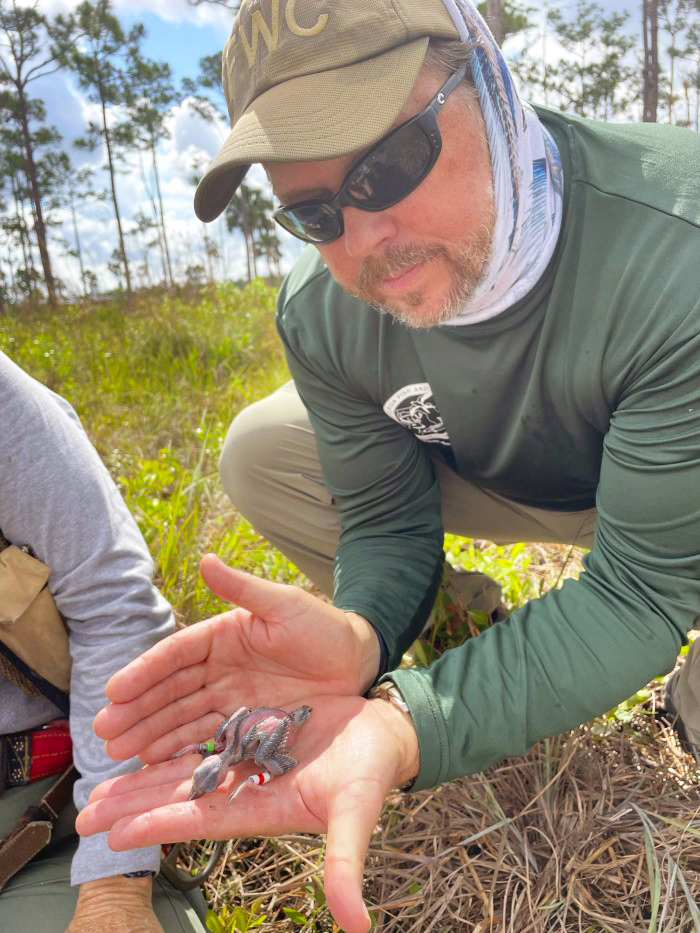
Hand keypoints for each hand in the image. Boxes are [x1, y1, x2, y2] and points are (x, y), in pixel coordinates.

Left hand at [78, 695, 418, 932]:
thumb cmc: (374, 770)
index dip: (161, 825)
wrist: (385, 731)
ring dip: (144, 776)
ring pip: (185, 768)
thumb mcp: (357, 813)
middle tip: (84, 815)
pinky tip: (147, 740)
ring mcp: (248, 757)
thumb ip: (347, 866)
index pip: (203, 819)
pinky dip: (175, 739)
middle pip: (181, 797)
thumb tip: (358, 930)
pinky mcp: (253, 729)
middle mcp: (249, 786)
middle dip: (134, 805)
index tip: (115, 835)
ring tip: (101, 786)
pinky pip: (204, 735)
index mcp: (266, 808)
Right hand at [95, 554, 380, 763]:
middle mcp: (219, 670)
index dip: (144, 672)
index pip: (175, 655)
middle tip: (104, 733)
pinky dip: (182, 752)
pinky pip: (209, 740)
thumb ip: (243, 588)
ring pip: (183, 719)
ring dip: (151, 735)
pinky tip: (155, 766)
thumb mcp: (285, 605)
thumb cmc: (324, 628)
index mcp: (222, 637)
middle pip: (170, 692)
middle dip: (137, 712)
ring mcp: (230, 700)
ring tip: (119, 754)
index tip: (114, 690)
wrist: (360, 663)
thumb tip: (205, 560)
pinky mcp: (246, 727)